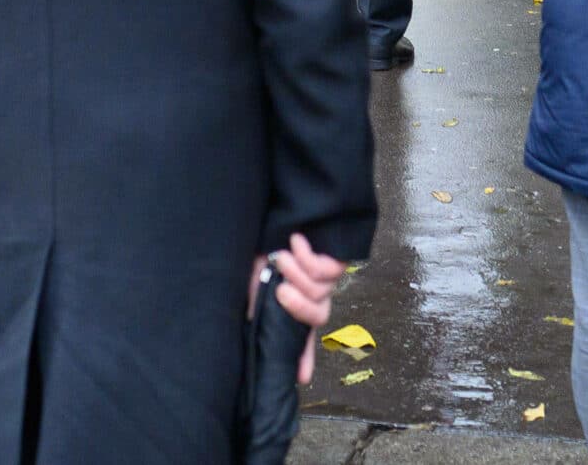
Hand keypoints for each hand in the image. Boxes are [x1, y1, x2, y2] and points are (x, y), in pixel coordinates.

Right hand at [251, 233, 347, 384]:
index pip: (301, 334)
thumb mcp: (256, 274)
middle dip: (298, 305)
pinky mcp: (336, 262)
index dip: (302, 357)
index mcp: (295, 302)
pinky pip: (323, 272)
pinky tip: (296, 241)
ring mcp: (327, 280)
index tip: (301, 378)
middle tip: (280, 290)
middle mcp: (314, 295)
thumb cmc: (267, 242)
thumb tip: (251, 323)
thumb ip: (257, 301)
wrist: (286, 209)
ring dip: (296, 272)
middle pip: (317, 316)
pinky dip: (305, 256)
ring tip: (282, 255)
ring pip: (318, 293)